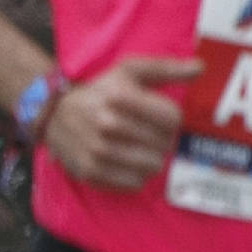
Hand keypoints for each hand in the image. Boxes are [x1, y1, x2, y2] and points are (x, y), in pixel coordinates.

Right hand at [45, 55, 197, 188]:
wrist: (51, 113)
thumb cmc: (98, 92)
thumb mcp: (128, 71)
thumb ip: (166, 68)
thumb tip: (201, 67)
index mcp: (119, 97)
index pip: (172, 119)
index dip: (170, 120)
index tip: (158, 118)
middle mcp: (107, 124)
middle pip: (163, 145)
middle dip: (160, 140)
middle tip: (145, 134)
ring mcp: (96, 150)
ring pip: (151, 167)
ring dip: (149, 160)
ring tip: (136, 149)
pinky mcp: (89, 171)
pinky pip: (132, 183)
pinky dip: (134, 175)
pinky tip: (124, 163)